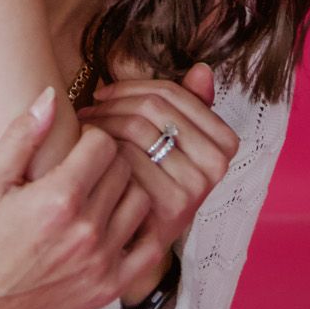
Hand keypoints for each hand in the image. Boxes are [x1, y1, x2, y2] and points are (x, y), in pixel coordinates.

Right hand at [0, 88, 157, 308]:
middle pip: (123, 168)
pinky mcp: (113, 285)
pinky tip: (119, 223)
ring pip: (141, 200)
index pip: (103, 144)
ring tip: (102, 194)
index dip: (91, 138)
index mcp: (57, 198)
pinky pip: (151, 245)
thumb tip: (52, 95)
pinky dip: (142, 228)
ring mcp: (103, 260)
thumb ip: (23, 134)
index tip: (77, 147)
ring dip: (124, 190)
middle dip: (108, 160)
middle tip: (89, 168)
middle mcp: (86, 229)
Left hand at [77, 63, 238, 285]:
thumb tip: (201, 69)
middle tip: (89, 108)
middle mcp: (217, 164)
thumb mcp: (171, 142)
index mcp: (224, 142)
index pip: (172, 92)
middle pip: (153, 106)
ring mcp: (197, 186)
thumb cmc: (148, 179)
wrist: (136, 239)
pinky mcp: (172, 206)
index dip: (131, 86)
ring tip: (85, 125)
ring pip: (138, 127)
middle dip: (113, 101)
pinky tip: (86, 153)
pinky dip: (102, 149)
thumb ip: (188, 105)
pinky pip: (128, 157)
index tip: (105, 92)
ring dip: (103, 121)